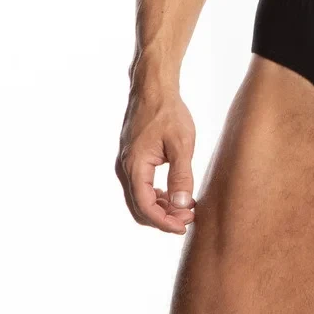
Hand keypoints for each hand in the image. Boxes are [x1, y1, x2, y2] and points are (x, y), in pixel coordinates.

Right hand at [116, 86, 196, 234]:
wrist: (153, 87)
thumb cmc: (168, 112)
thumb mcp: (181, 143)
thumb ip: (181, 175)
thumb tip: (181, 204)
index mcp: (135, 166)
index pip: (145, 206)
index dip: (164, 221)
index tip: (184, 226)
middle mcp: (126, 167)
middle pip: (140, 206)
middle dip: (163, 217)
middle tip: (188, 218)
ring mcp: (127, 162)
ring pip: (140, 196)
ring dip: (161, 206)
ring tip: (185, 207)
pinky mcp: (133, 157)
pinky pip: (141, 184)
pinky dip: (157, 194)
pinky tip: (175, 192)